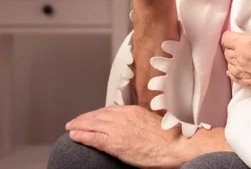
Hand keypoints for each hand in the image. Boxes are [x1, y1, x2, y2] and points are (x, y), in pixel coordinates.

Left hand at [66, 105, 185, 167]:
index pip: (108, 109)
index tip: (91, 116)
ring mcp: (118, 129)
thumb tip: (133, 125)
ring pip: (92, 124)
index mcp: (133, 111)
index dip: (96, 113)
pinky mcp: (115, 143)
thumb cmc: (168, 137)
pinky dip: (81, 135)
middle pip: (98, 115)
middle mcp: (124, 117)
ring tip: (71, 127)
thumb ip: (138, 120)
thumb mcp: (151, 121)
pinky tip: (74, 135)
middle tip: (75, 121)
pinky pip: (93, 137)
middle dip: (84, 118)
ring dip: (79, 125)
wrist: (173, 145)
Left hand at [221, 32, 250, 94]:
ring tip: (245, 59)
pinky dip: (235, 72)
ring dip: (234, 61)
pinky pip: (233, 77)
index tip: (235, 38)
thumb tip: (245, 40)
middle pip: (227, 51)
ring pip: (229, 64)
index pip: (226, 38)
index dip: (231, 37)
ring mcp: (242, 73)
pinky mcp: (246, 84)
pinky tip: (242, 69)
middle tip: (243, 47)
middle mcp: (240, 58)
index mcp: (244, 44)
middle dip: (233, 48)